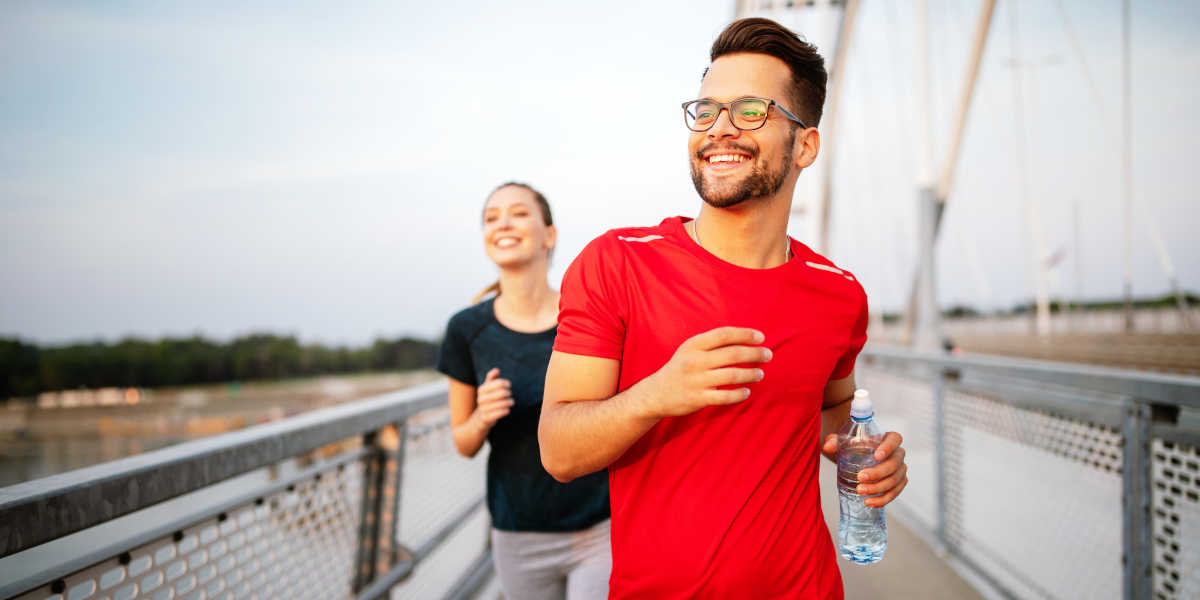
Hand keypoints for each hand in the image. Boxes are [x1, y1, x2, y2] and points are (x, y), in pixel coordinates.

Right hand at [473, 368, 512, 428]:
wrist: (481, 418)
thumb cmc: (488, 400)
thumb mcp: (488, 388)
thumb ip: (491, 378)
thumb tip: (496, 370)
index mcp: (481, 389)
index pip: (498, 383)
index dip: (506, 383)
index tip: (508, 385)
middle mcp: (480, 399)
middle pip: (502, 393)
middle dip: (508, 393)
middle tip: (510, 394)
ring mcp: (482, 409)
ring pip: (502, 404)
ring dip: (509, 402)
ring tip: (511, 402)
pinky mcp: (486, 418)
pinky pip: (499, 413)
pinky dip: (506, 411)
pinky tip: (507, 410)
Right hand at [642, 327, 771, 418]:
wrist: (655, 394)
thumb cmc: (680, 369)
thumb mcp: (689, 350)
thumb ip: (712, 344)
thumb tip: (745, 340)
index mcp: (693, 345)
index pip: (724, 334)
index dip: (745, 334)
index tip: (761, 337)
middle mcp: (694, 361)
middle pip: (733, 354)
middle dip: (755, 354)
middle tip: (768, 355)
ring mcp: (696, 381)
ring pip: (732, 375)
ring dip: (751, 374)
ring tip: (760, 374)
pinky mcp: (698, 399)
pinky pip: (725, 397)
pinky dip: (740, 394)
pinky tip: (747, 391)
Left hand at [823, 431, 907, 507]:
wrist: (858, 458)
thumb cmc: (854, 447)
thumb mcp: (844, 442)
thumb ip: (835, 441)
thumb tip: (827, 447)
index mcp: (888, 438)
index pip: (895, 439)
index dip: (888, 447)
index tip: (876, 456)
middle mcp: (898, 453)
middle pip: (894, 463)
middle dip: (878, 473)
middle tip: (860, 478)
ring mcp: (900, 469)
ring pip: (895, 480)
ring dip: (878, 488)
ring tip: (860, 491)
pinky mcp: (898, 483)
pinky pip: (894, 493)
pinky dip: (882, 499)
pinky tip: (868, 502)